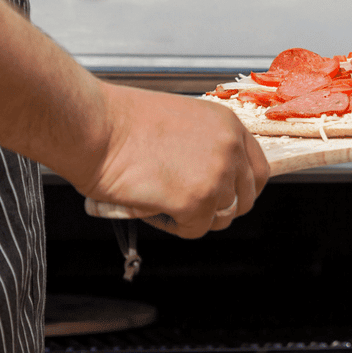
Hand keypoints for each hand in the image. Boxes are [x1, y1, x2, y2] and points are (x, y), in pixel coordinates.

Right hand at [71, 83, 269, 237]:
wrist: (93, 126)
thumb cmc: (120, 122)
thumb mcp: (180, 122)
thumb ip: (204, 147)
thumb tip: (208, 176)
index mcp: (228, 125)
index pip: (258, 170)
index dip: (241, 190)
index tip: (224, 198)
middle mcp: (230, 148)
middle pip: (244, 199)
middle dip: (218, 208)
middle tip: (187, 206)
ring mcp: (216, 175)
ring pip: (219, 218)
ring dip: (193, 217)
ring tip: (162, 202)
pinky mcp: (196, 200)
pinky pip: (194, 230)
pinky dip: (173, 226)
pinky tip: (152, 208)